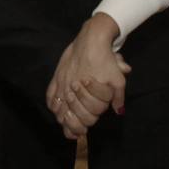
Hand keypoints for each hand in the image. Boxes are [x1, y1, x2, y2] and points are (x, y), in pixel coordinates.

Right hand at [46, 14, 130, 138]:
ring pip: (58, 109)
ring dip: (63, 118)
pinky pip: (50, 96)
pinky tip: (56, 109)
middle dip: (76, 124)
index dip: (88, 124)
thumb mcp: (118, 79)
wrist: (91, 39)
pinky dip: (53, 105)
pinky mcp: (57, 76)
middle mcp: (73, 91)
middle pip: (71, 116)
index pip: (88, 117)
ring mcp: (63, 84)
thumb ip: (118, 97)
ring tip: (67, 122)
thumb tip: (118, 112)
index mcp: (88, 94)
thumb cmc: (106, 60)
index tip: (87, 128)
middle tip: (79, 127)